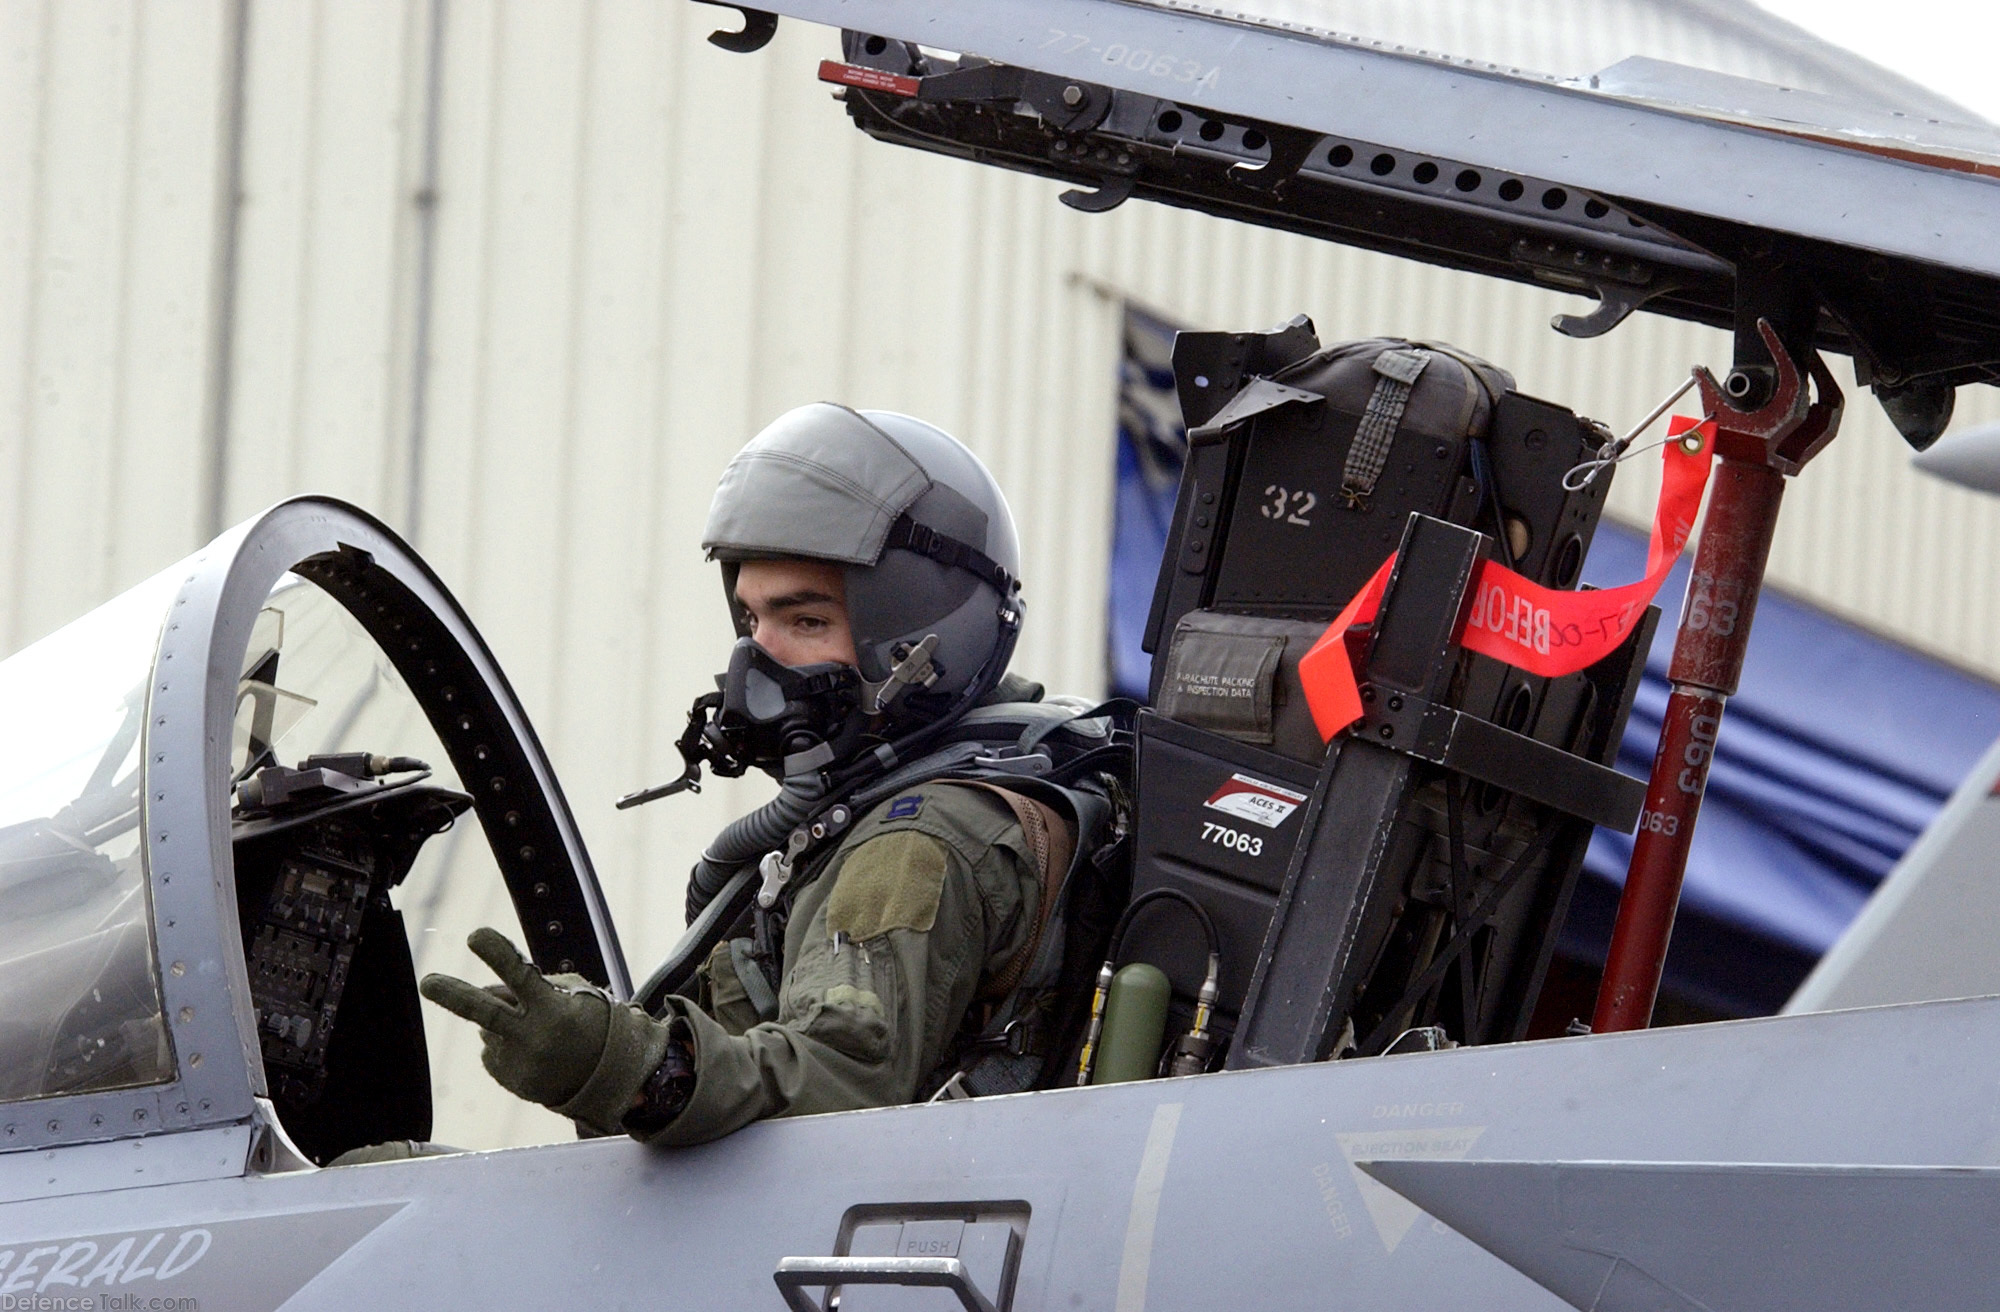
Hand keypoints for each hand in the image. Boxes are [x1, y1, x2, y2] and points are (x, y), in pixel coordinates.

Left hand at [419, 928, 611, 1108]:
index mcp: (555, 1010)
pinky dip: (505, 1045)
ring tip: (538, 1032)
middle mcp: (535, 1038)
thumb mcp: (573, 994)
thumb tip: (484, 990)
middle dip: (453, 996)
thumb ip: (527, 987)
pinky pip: (492, 1052)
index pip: (521, 975)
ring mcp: (521, 1064)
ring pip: (489, 1029)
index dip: (497, 954)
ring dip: (503, 1024)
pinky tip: (533, 1050)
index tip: (475, 936)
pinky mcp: (512, 1081)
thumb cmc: (591, 1023)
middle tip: (427, 982)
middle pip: (486, 1013)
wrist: (610, 1077)